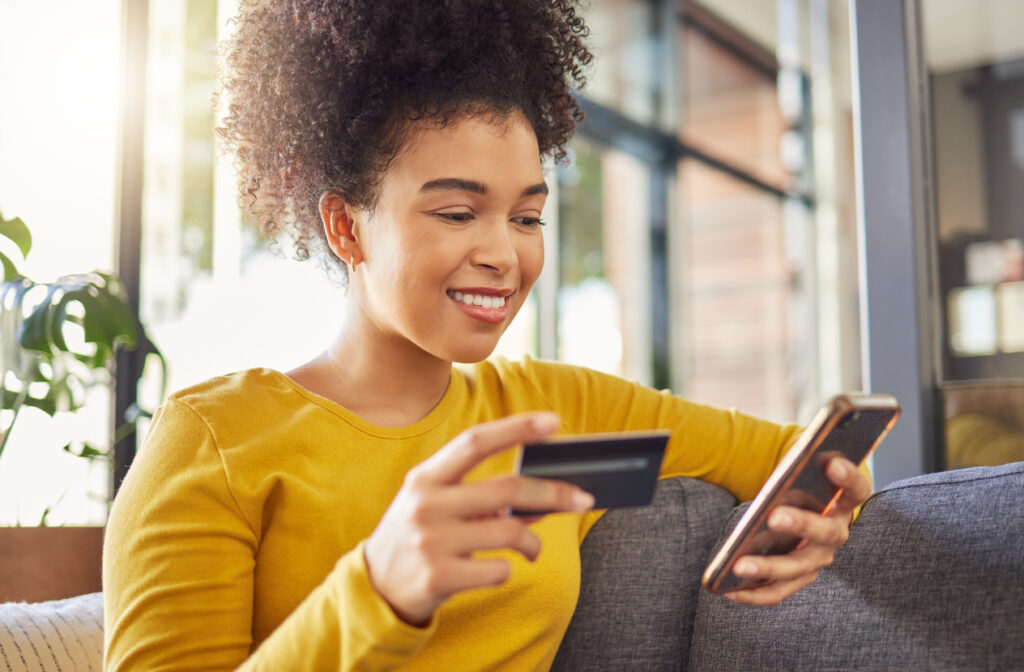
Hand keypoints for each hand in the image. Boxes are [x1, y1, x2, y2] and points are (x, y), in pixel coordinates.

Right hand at [363, 412, 594, 625]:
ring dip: (533, 542)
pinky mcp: (437, 577)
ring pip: (510, 532)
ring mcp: (430, 541)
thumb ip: (482, 495)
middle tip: (583, 499)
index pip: (475, 442)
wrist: (376, 587)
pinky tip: (496, 569)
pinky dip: (508, 569)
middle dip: (554, 493)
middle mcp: (425, 504)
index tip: (554, 422)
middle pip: (507, 490)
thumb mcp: (439, 505)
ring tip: (532, 548)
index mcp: (426, 477)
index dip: (516, 428)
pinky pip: (498, 570)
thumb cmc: (419, 535)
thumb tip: (543, 495)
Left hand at [725, 457, 870, 604]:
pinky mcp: (799, 577)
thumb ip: (794, 474)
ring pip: (798, 567)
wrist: (801, 511)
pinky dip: (754, 592)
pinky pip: (778, 590)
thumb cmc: (799, 486)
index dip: (848, 476)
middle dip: (800, 524)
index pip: (856, 488)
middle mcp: (835, 532)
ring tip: (738, 565)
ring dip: (768, 567)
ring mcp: (818, 558)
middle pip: (825, 532)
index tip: (831, 462)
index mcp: (842, 501)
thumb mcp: (799, 474)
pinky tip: (729, 590)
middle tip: (774, 516)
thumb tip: (773, 484)